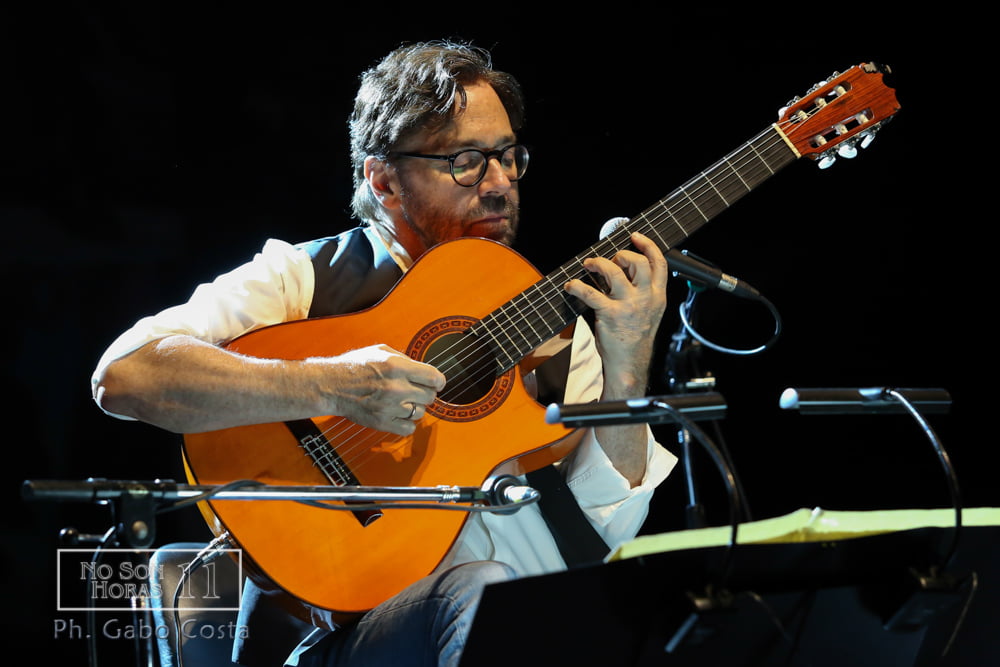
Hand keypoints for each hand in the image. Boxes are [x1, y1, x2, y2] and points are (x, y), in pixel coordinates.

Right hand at [311, 344, 446, 434]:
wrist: (330, 385)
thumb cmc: (353, 366)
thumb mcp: (380, 350)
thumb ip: (404, 358)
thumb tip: (423, 369)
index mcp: (397, 366)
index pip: (434, 377)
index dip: (438, 381)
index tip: (437, 383)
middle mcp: (396, 387)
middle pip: (430, 396)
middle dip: (425, 393)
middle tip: (416, 390)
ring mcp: (390, 407)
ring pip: (421, 413)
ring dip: (415, 407)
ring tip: (404, 401)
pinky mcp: (382, 422)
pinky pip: (408, 428)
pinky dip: (407, 423)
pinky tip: (399, 414)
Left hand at [563, 232, 667, 396]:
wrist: (629, 363)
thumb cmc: (635, 338)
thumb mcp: (649, 312)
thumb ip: (642, 292)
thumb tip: (621, 271)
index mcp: (658, 296)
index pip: (659, 263)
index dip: (647, 245)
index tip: (635, 236)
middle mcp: (646, 298)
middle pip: (638, 262)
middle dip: (621, 254)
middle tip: (609, 260)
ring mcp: (629, 306)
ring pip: (614, 272)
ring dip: (598, 264)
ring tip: (589, 265)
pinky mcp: (610, 314)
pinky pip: (590, 293)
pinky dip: (577, 286)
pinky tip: (571, 286)